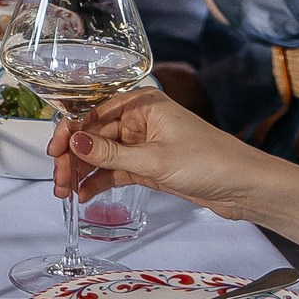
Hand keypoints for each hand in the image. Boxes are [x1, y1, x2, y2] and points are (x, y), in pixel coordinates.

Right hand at [49, 88, 270, 222]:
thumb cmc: (207, 162)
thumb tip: (74, 143)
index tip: (54, 153)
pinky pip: (116, 170)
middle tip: (59, 182)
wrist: (244, 187)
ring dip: (83, 172)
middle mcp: (139, 119)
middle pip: (94, 136)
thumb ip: (111, 154)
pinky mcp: (148, 165)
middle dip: (74, 158)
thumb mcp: (154, 159)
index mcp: (141, 103)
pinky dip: (100, 181)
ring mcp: (142, 143)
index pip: (93, 113)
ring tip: (66, 193)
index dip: (70, 133)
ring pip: (102, 155)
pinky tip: (85, 195)